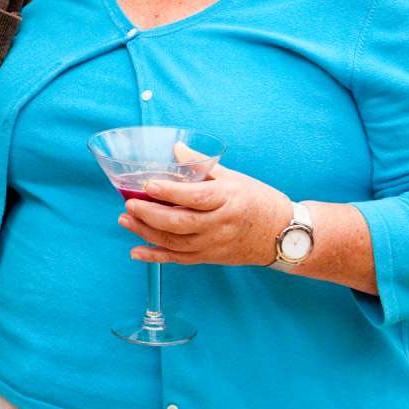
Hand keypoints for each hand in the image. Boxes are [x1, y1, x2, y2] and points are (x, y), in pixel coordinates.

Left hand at [118, 144, 293, 268]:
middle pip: (181, 223)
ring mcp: (214, 244)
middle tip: (129, 203)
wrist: (283, 235)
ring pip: (176, 243)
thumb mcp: (234, 178)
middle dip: (151, 214)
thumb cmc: (258, 201)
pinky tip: (136, 251)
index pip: (196, 197)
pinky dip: (156, 256)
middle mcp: (221, 225)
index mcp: (228, 199)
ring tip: (125, 220)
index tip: (148, 184)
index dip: (170, 192)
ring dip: (146, 233)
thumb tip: (175, 149)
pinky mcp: (210, 258)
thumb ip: (202, 165)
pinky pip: (179, 259)